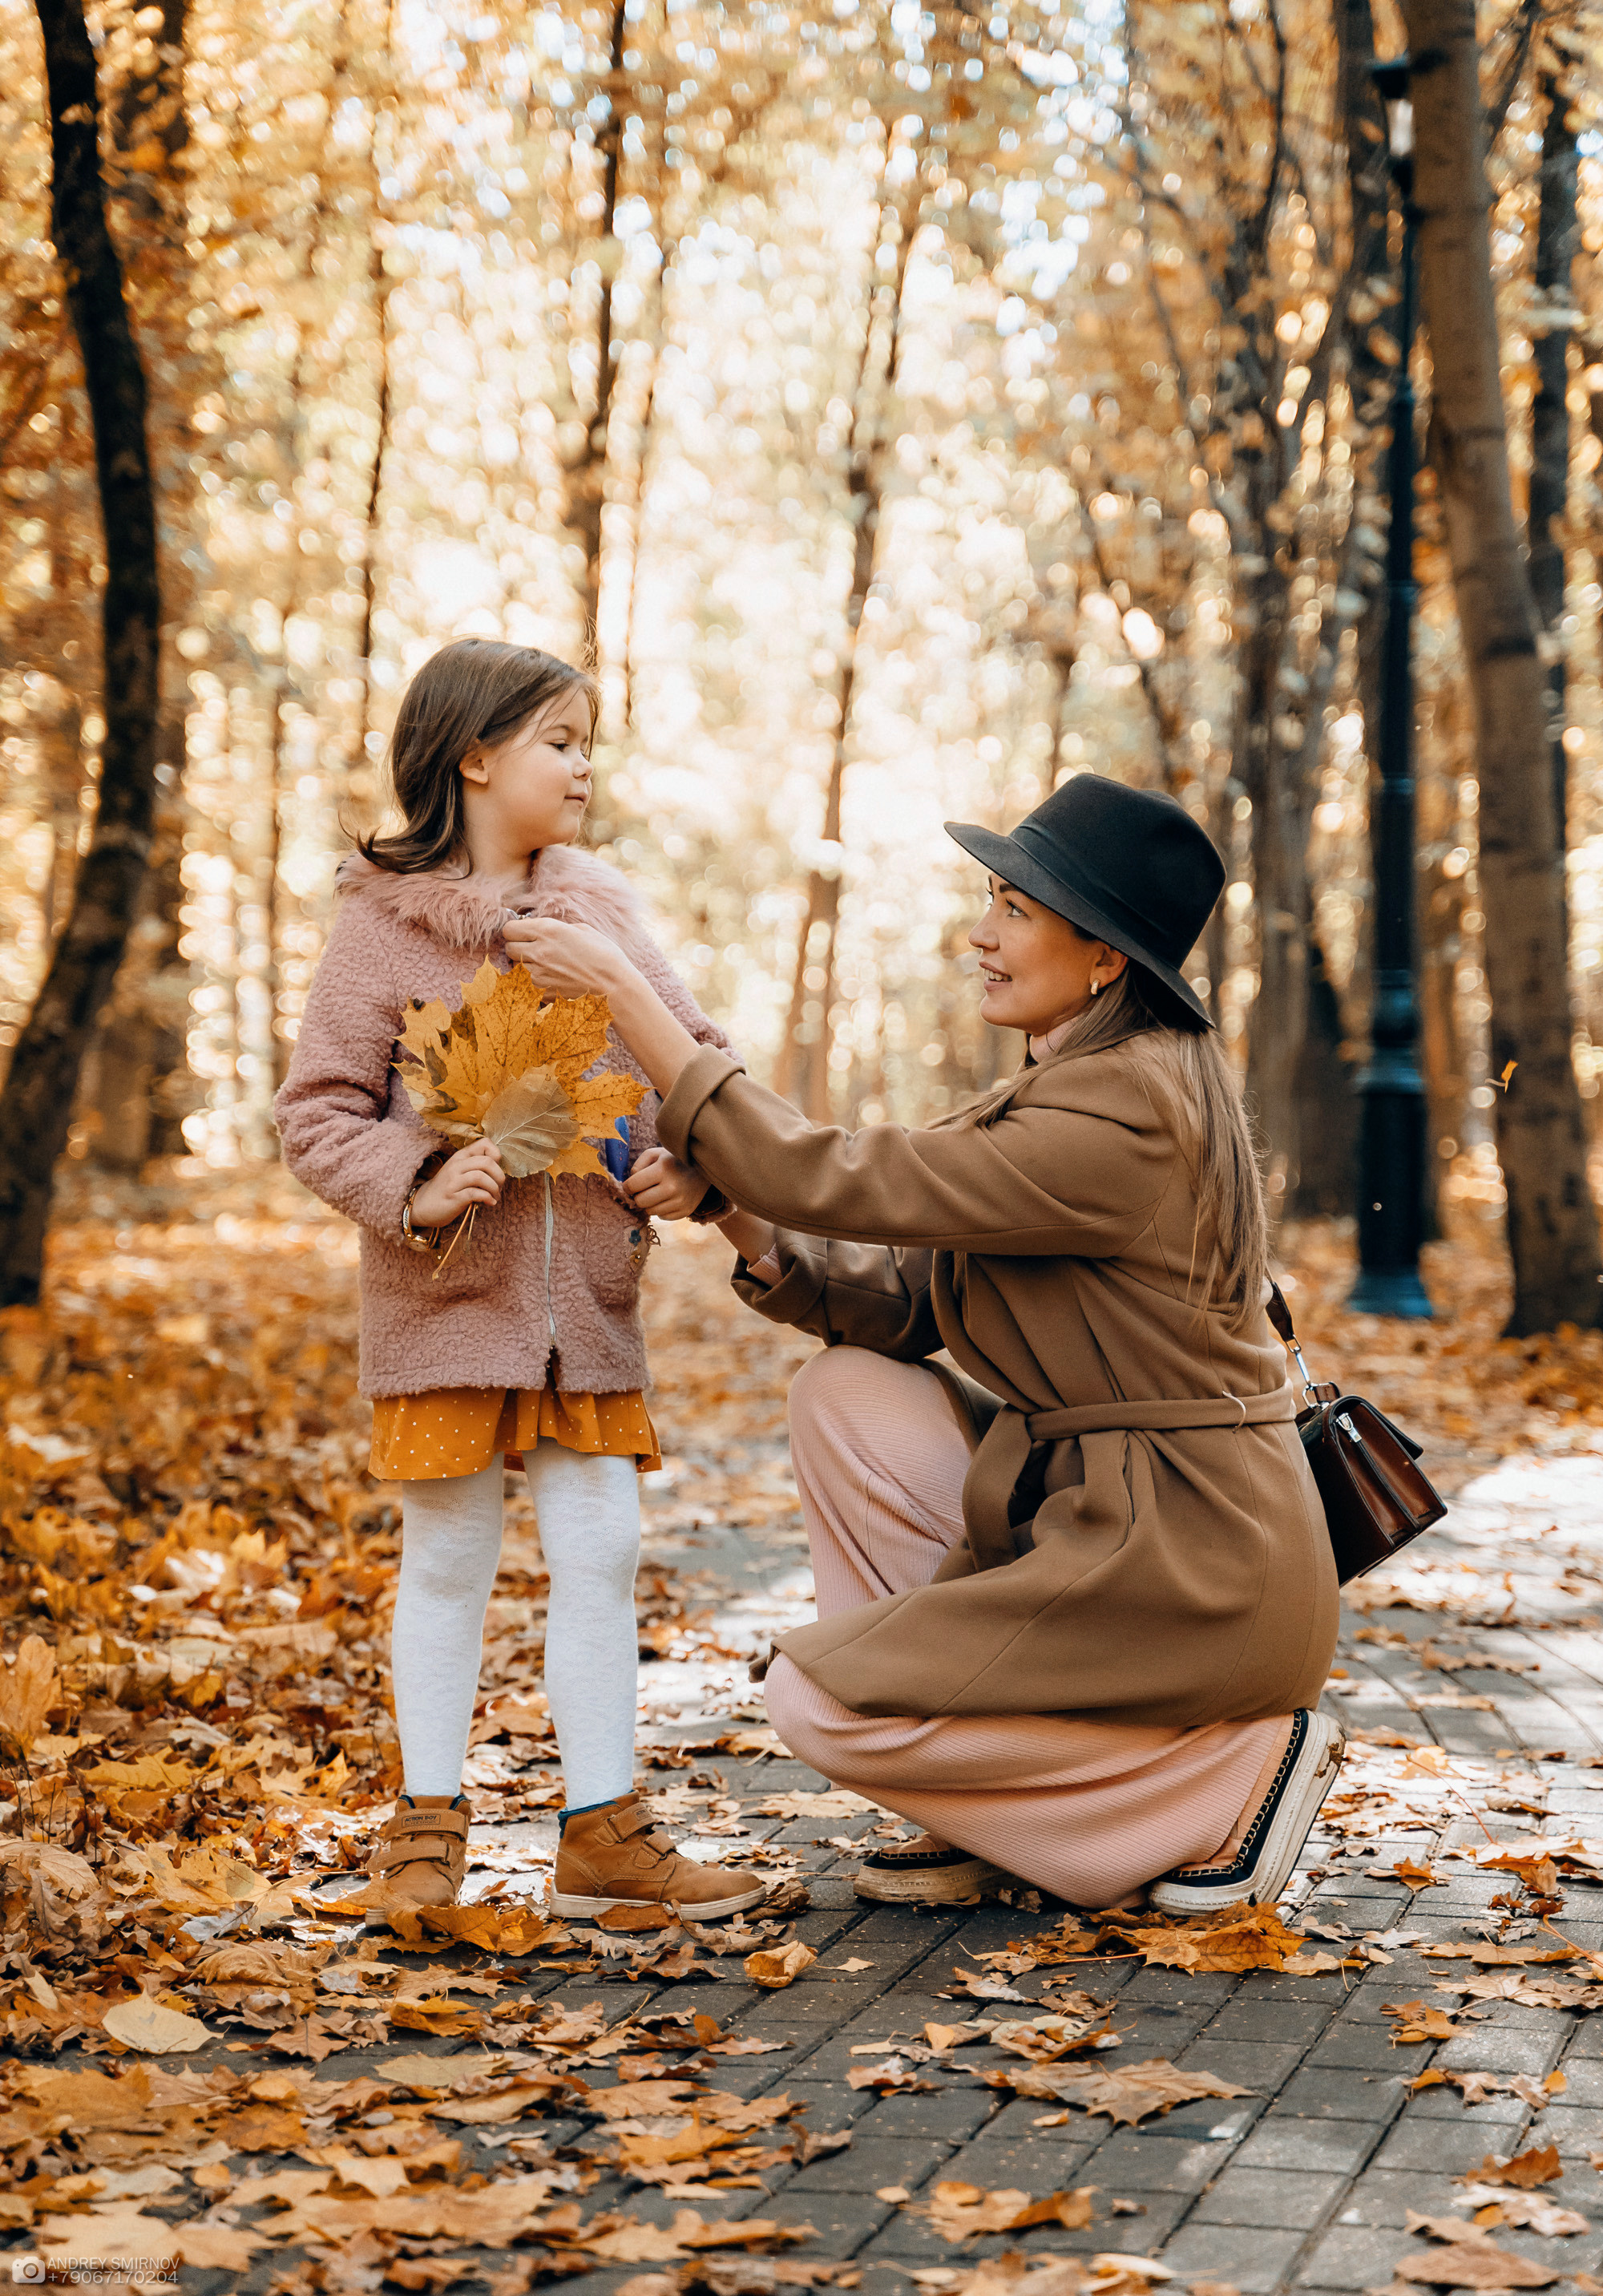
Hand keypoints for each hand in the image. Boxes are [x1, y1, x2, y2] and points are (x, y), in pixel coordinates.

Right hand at [411, 1138, 503, 1227]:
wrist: (424, 1205)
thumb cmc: (448, 1188)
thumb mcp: (459, 1171)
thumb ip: (475, 1165)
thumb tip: (499, 1167)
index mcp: (460, 1156)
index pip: (484, 1143)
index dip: (496, 1155)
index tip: (495, 1170)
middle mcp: (456, 1165)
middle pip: (487, 1162)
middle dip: (499, 1176)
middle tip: (499, 1187)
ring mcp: (453, 1181)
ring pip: (482, 1177)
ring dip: (494, 1188)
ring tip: (495, 1196)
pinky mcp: (454, 1197)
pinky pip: (476, 1193)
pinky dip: (487, 1198)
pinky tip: (489, 1203)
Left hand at [503, 917, 628, 999]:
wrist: (614, 986)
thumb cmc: (604, 955)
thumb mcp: (582, 930)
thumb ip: (554, 928)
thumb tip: (539, 931)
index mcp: (547, 930)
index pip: (509, 929)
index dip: (515, 931)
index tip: (524, 933)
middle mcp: (538, 952)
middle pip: (509, 949)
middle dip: (518, 947)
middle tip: (534, 949)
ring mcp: (538, 975)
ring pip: (517, 968)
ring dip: (527, 966)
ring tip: (550, 966)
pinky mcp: (542, 993)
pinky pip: (528, 985)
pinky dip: (536, 982)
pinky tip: (554, 979)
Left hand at [625, 1146, 710, 1220]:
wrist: (704, 1169)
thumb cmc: (674, 1159)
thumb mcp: (656, 1154)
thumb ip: (637, 1166)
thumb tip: (628, 1186)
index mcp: (663, 1169)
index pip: (632, 1186)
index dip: (628, 1186)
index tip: (631, 1185)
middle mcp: (672, 1187)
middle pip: (640, 1202)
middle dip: (638, 1196)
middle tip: (645, 1189)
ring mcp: (681, 1201)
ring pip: (650, 1211)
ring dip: (650, 1203)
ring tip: (658, 1192)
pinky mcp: (686, 1211)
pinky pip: (662, 1217)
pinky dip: (661, 1209)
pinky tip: (668, 1198)